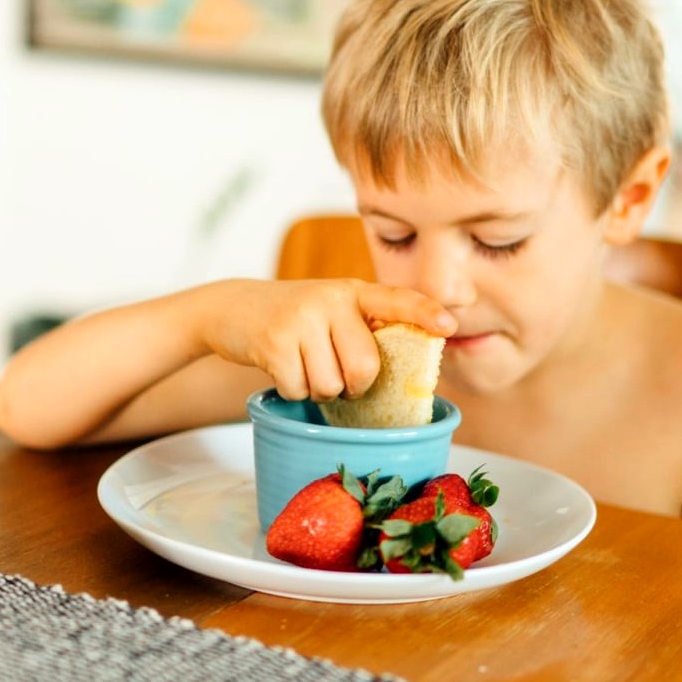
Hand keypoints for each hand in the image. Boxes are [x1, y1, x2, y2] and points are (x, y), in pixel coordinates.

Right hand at [197, 279, 455, 402]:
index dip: (424, 314)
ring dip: (319, 390)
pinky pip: (300, 390)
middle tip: (337, 374)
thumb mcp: (332, 310)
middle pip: (365, 368)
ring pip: (332, 386)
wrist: (232, 308)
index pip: (396, 300)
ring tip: (304, 364)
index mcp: (353, 291)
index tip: (449, 326)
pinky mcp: (274, 343)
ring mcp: (301, 319)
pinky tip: (283, 367)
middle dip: (353, 386)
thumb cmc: (296, 319)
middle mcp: (330, 299)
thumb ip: (363, 329)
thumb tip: (405, 372)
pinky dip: (292, 390)